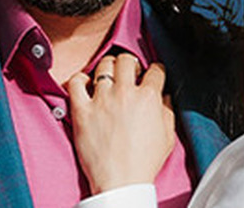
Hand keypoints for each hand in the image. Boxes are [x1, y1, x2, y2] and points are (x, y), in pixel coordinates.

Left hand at [67, 54, 174, 194]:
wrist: (121, 182)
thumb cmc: (143, 162)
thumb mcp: (167, 136)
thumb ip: (167, 111)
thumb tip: (164, 97)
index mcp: (149, 98)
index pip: (155, 70)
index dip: (156, 71)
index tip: (152, 74)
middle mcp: (125, 93)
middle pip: (127, 61)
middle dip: (131, 63)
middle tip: (129, 73)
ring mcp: (102, 100)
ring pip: (103, 66)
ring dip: (108, 68)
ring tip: (108, 77)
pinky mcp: (82, 110)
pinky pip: (76, 83)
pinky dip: (80, 79)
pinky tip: (85, 83)